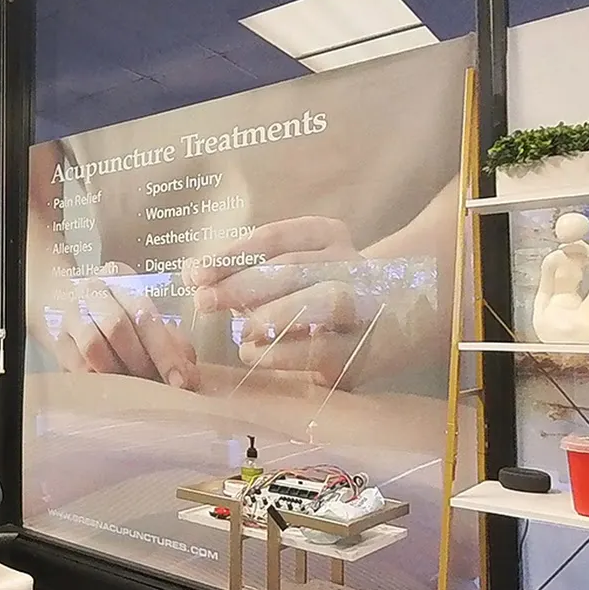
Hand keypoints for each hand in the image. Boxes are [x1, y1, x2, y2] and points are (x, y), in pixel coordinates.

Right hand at [49, 266, 199, 389]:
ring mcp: (69, 313)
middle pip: (118, 326)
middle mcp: (92, 290)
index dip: (165, 351)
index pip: (145, 313)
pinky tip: (110, 387)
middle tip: (157, 385)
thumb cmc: (110, 312)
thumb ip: (169, 340)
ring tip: (132, 386)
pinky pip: (76, 364)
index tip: (181, 380)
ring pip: (93, 345)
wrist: (54, 298)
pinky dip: (97, 379)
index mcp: (120, 278)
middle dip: (142, 362)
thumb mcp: (139, 314)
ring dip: (117, 370)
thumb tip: (188, 373)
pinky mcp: (55, 338)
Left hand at [183, 217, 409, 386]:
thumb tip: (193, 274)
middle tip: (204, 301)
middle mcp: (350, 263)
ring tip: (240, 331)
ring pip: (326, 299)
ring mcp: (365, 304)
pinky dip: (285, 351)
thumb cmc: (315, 294)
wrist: (395, 323)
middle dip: (243, 284)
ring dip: (275, 313)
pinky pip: (328, 346)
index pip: (275, 238)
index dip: (232, 255)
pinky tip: (254, 353)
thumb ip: (242, 272)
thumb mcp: (284, 273)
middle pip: (295, 267)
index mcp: (326, 236)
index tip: (196, 273)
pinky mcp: (364, 350)